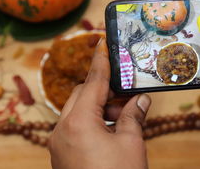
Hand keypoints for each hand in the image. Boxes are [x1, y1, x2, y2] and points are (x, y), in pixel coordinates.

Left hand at [48, 38, 151, 168]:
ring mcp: (59, 144)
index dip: (101, 62)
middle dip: (103, 90)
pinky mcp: (62, 154)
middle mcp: (62, 130)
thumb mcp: (131, 144)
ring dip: (99, 107)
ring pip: (77, 111)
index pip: (92, 82)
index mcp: (78, 123)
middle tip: (126, 95)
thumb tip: (141, 100)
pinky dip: (92, 122)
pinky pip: (75, 127)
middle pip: (81, 94)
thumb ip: (133, 116)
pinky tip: (112, 131)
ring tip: (123, 117)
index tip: (102, 45)